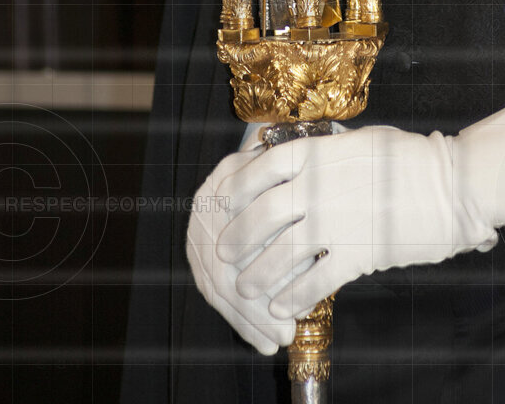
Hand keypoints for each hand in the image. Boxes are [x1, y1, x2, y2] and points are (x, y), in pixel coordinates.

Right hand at [186, 147, 295, 354]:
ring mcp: (199, 225)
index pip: (247, 237)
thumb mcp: (296, 191)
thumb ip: (296, 228)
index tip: (303, 302)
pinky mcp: (196, 248)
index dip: (274, 273)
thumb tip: (308, 287)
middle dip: (257, 308)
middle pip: (226, 266)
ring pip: (217, 283)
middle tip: (286, 334)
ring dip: (248, 319)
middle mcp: (209, 202)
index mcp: (233, 179)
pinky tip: (261, 340)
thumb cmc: (294, 180)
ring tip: (276, 342)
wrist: (267, 163)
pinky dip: (239, 318)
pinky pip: (211, 289)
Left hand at [216, 86, 504, 322]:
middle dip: (237, 239)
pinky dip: (293, 298)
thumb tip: (299, 161)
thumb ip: (326, 153)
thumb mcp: (359, 141)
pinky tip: (282, 308)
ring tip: (245, 288)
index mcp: (317, 153)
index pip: (258, 170)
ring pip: (279, 254)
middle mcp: (317, 187)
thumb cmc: (410, 158)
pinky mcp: (356, 255)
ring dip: (257, 275)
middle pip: (260, 216)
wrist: (452, 185)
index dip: (235, 189)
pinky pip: (313, 282)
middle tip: (224, 254)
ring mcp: (335, 222)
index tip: (222, 203)